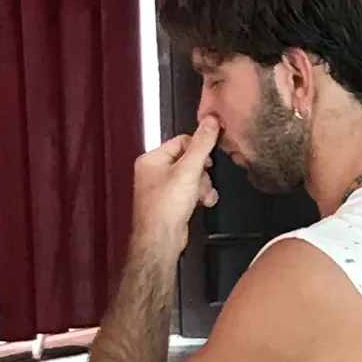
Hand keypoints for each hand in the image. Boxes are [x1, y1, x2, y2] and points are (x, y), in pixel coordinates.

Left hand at [132, 121, 218, 253]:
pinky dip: (199, 195)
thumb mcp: (189, 170)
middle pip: (189, 160)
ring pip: (192, 176)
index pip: (181, 141)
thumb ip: (202, 144)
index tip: (210, 156)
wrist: (161, 240)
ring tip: (203, 196)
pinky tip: (202, 203)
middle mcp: (153, 172)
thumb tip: (210, 121)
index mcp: (151, 159)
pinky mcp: (170, 201)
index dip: (199, 149)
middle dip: (202, 173)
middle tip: (203, 180)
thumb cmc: (165, 208)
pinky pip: (190, 190)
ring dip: (203, 185)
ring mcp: (161, 187)